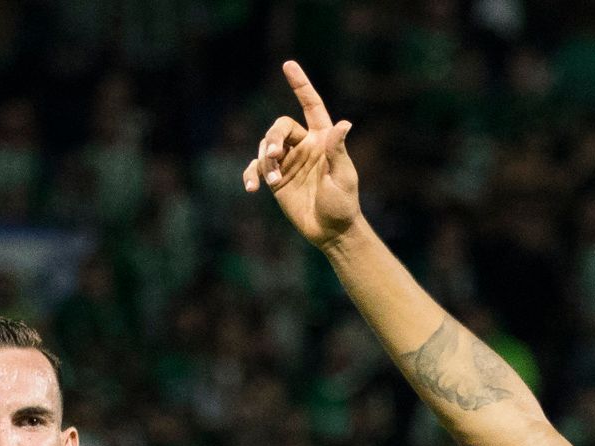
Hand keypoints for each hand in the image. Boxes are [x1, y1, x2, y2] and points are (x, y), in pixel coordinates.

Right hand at [245, 60, 361, 248]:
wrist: (331, 231)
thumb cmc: (343, 204)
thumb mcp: (343, 177)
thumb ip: (338, 151)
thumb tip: (344, 124)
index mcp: (322, 139)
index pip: (310, 105)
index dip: (300, 85)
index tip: (288, 65)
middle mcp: (303, 145)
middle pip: (279, 127)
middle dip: (272, 138)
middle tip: (273, 157)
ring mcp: (288, 161)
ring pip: (266, 147)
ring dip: (266, 163)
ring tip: (274, 183)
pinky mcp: (276, 179)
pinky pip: (256, 169)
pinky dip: (251, 175)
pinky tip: (251, 188)